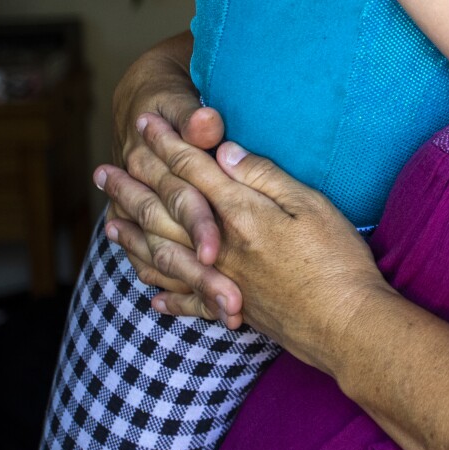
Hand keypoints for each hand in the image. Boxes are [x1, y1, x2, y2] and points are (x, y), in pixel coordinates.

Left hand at [101, 118, 388, 371]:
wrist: (346, 326)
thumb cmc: (337, 260)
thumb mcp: (310, 205)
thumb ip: (264, 176)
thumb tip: (224, 152)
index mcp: (241, 214)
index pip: (194, 170)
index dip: (168, 144)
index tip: (144, 123)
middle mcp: (221, 247)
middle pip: (166, 211)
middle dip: (133, 187)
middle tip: (101, 172)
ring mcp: (223, 280)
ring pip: (165, 256)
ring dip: (134, 239)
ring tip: (109, 225)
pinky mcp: (235, 309)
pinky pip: (187, 302)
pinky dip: (166, 295)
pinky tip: (151, 295)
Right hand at [102, 33, 237, 310]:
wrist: (139, 107)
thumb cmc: (165, 103)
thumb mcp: (179, 102)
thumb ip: (195, 118)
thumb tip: (208, 121)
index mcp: (159, 167)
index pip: (186, 201)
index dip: (202, 227)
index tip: (220, 254)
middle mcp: (150, 199)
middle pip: (176, 245)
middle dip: (205, 278)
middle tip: (236, 305)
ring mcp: (147, 221)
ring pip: (168, 263)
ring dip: (198, 290)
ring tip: (232, 316)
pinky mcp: (151, 235)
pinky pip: (159, 269)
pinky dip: (175, 291)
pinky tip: (197, 310)